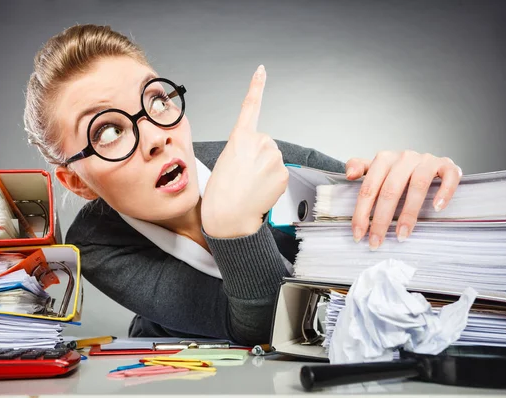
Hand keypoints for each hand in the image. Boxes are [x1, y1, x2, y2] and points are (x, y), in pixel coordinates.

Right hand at [201, 65, 288, 237]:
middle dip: (257, 156)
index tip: (261, 71)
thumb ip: (242, 149)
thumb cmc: (221, 193)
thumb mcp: (224, 161)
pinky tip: (260, 189)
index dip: (256, 86)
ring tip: (250, 184)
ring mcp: (274, 158)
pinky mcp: (284, 173)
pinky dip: (272, 181)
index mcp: (240, 137)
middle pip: (264, 142)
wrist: (229, 217)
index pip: (250, 106)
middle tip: (244, 174)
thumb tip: (257, 154)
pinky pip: (280, 172)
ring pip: (273, 158)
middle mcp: (260, 142)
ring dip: (264, 169)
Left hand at [346, 151, 461, 249]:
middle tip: (377, 242)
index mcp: (384, 159)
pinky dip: (444, 193)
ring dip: (409, 213)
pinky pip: (448, 177)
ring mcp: (427, 161)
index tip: (359, 234)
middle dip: (382, 220)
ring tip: (402, 235)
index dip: (362, 213)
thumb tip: (349, 175)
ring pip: (418, 186)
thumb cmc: (399, 171)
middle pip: (390, 190)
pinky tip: (437, 208)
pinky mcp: (447, 165)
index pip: (369, 188)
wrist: (429, 161)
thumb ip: (360, 168)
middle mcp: (405, 158)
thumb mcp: (376, 168)